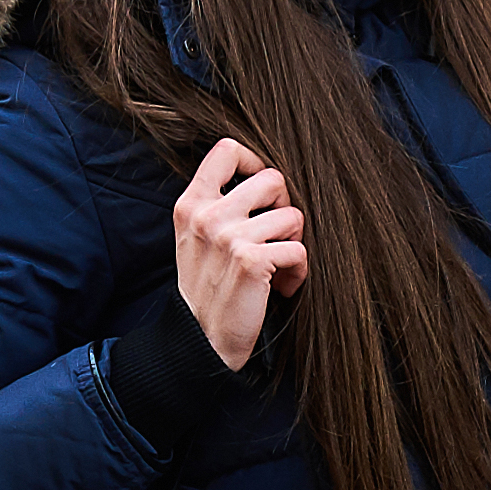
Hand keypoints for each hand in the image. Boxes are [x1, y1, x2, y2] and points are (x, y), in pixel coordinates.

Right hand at [174, 136, 309, 369]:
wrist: (200, 340)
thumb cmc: (207, 287)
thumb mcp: (196, 237)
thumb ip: (218, 204)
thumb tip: (269, 179)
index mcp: (191, 204)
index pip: (226, 150)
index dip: (255, 162)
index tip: (264, 192)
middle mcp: (207, 215)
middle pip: (272, 178)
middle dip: (284, 206)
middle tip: (278, 234)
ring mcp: (228, 237)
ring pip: (293, 216)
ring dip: (294, 244)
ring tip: (278, 267)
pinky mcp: (251, 261)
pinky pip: (298, 250)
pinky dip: (298, 272)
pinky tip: (282, 287)